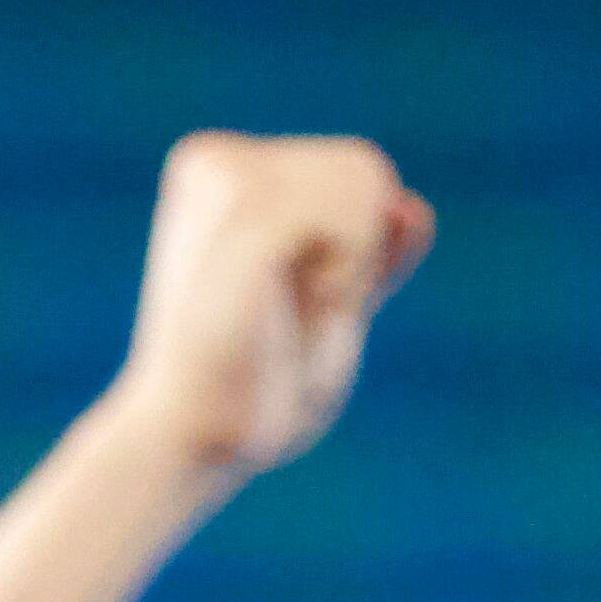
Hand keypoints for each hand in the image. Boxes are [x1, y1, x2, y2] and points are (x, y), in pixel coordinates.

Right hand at [102, 132, 434, 483]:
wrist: (188, 443)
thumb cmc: (248, 392)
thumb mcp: (326, 316)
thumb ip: (373, 257)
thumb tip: (412, 209)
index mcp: (223, 170)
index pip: (351, 172)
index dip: (352, 251)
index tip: (287, 303)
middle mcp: (216, 158)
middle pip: (361, 167)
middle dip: (355, 252)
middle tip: (285, 318)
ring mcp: (227, 175)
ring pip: (363, 184)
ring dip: (349, 271)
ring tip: (279, 318)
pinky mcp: (246, 207)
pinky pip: (355, 216)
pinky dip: (346, 277)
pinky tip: (295, 312)